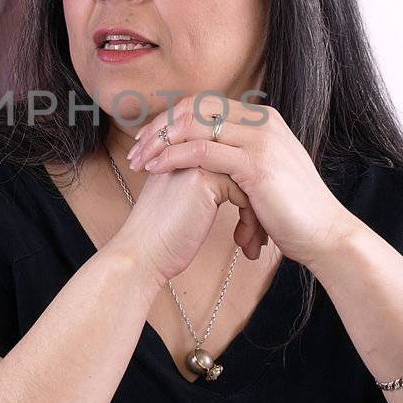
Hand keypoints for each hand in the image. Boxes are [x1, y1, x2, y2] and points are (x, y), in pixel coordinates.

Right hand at [108, 155, 265, 283]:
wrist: (142, 254)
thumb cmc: (162, 236)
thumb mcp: (183, 200)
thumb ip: (204, 183)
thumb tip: (240, 188)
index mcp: (184, 151)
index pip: (233, 163)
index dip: (247, 193)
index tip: (252, 222)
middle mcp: (190, 149)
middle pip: (243, 170)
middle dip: (258, 203)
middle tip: (260, 235)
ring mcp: (196, 159)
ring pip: (248, 181)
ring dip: (255, 215)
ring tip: (254, 243)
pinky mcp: (204, 177)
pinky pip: (245, 193)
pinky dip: (250, 221)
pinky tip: (243, 243)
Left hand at [125, 94, 360, 267]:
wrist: (326, 234)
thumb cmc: (293, 212)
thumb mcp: (266, 173)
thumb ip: (242, 157)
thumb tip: (212, 156)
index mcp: (264, 119)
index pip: (205, 104)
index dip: (171, 119)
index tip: (148, 140)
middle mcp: (262, 121)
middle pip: (195, 107)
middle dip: (160, 127)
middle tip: (136, 150)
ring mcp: (260, 140)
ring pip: (194, 125)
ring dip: (160, 142)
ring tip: (139, 162)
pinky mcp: (255, 164)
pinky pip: (201, 151)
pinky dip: (172, 157)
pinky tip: (155, 169)